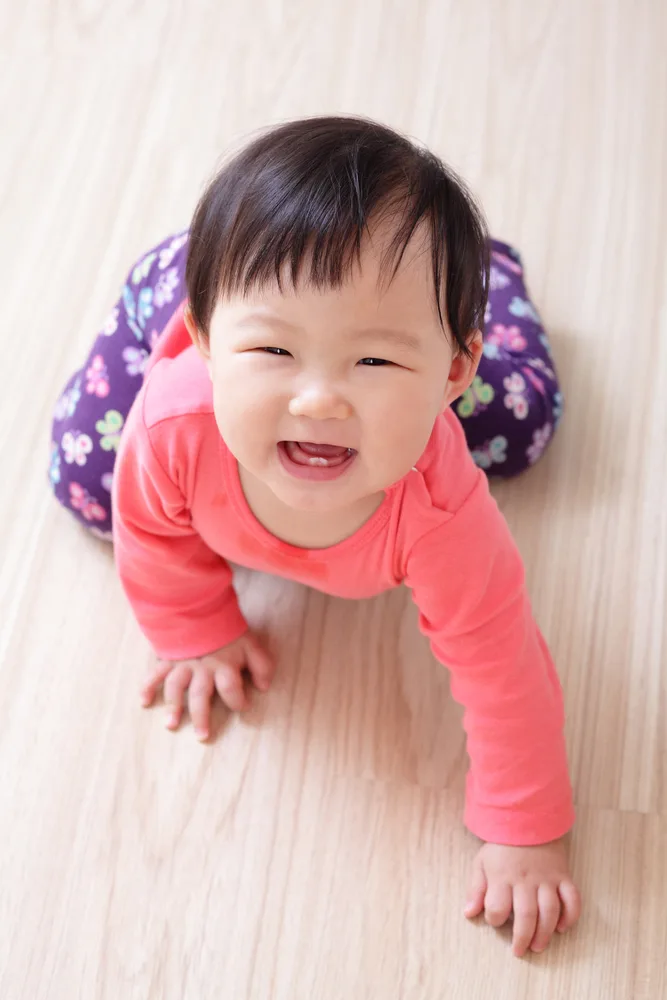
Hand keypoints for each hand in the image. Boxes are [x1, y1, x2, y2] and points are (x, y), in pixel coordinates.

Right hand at [140, 631, 274, 741]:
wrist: (202, 607)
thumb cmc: (228, 630)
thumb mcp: (252, 644)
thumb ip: (262, 666)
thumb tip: (264, 687)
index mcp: (224, 665)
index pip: (232, 689)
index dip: (238, 701)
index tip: (242, 707)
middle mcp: (202, 668)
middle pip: (201, 695)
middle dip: (201, 716)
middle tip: (202, 736)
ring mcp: (183, 664)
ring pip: (176, 687)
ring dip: (173, 706)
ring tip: (171, 725)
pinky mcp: (169, 658)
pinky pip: (155, 673)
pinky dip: (147, 686)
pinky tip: (144, 702)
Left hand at [464, 838, 580, 956]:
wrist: (528, 819)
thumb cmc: (502, 845)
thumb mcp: (481, 862)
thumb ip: (475, 889)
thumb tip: (468, 913)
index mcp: (502, 877)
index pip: (497, 907)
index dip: (494, 919)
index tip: (496, 920)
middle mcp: (525, 880)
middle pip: (526, 915)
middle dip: (523, 938)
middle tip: (520, 951)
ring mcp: (546, 878)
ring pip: (550, 911)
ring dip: (545, 932)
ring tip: (539, 946)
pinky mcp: (563, 876)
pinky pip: (572, 898)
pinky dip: (571, 915)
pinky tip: (563, 928)